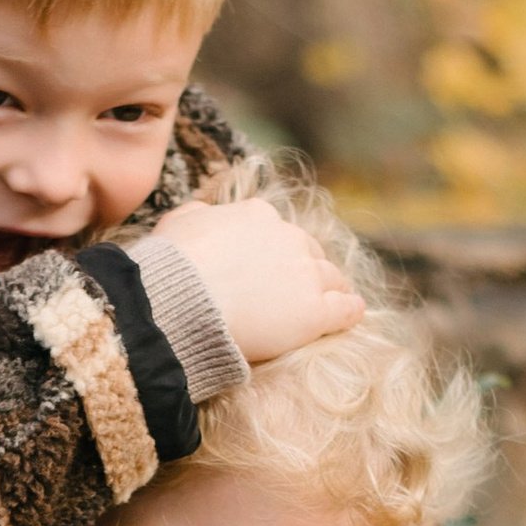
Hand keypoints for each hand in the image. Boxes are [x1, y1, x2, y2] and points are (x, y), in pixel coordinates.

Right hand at [144, 195, 364, 365]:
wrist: (182, 302)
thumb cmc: (172, 266)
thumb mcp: (178, 224)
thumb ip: (198, 213)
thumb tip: (205, 212)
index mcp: (257, 215)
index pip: (277, 231)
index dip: (275, 250)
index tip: (270, 265)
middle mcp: (288, 237)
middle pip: (308, 251)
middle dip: (304, 267)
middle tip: (297, 288)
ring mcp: (306, 274)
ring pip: (331, 277)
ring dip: (332, 287)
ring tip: (334, 300)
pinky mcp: (316, 311)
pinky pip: (345, 308)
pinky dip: (350, 310)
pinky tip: (353, 314)